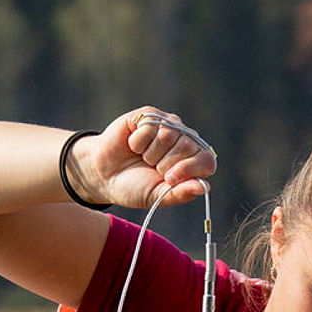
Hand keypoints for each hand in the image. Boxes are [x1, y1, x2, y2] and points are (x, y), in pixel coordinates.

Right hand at [73, 107, 214, 208]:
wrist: (104, 175)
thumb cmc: (134, 186)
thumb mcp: (158, 196)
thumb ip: (181, 193)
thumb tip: (204, 187)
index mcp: (192, 161)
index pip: (207, 160)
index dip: (189, 169)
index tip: (169, 178)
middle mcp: (184, 140)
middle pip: (186, 147)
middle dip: (165, 164)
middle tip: (151, 168)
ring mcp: (167, 125)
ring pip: (168, 135)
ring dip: (150, 153)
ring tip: (142, 156)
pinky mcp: (149, 115)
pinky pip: (150, 125)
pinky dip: (138, 141)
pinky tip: (133, 145)